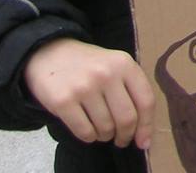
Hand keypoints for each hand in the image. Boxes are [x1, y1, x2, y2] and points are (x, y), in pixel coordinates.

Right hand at [23, 38, 156, 149]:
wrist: (49, 53)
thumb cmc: (89, 65)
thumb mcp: (115, 65)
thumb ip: (131, 90)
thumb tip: (143, 131)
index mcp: (125, 64)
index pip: (145, 101)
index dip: (146, 126)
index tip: (144, 142)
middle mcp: (106, 74)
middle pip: (126, 118)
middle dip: (126, 136)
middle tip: (121, 140)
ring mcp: (84, 87)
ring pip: (105, 128)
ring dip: (105, 136)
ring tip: (102, 130)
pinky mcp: (63, 101)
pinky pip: (84, 132)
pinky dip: (89, 137)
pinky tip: (88, 130)